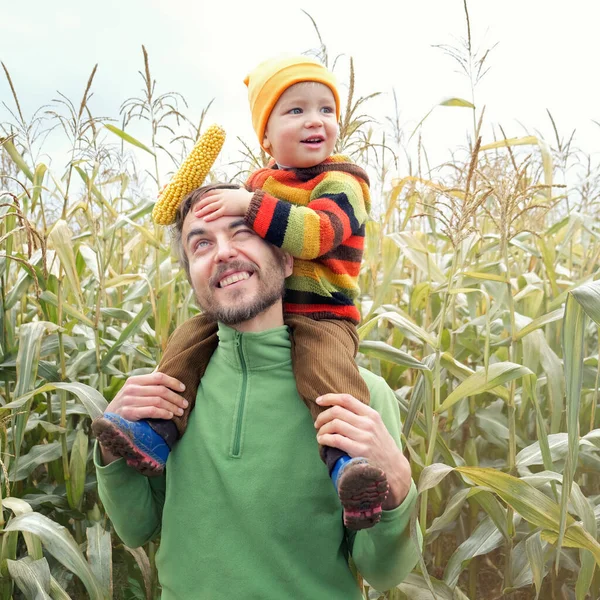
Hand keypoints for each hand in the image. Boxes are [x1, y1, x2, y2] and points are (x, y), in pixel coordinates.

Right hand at [99, 372, 186, 463]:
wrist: (108, 423)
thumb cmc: (126, 404)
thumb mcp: (134, 390)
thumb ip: (148, 382)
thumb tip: (162, 367)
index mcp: (134, 380)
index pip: (158, 377)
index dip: (173, 382)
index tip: (183, 388)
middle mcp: (131, 389)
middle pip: (161, 390)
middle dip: (176, 397)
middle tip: (185, 404)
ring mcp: (129, 401)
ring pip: (158, 401)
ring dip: (172, 407)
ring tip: (180, 412)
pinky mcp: (129, 413)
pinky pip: (151, 411)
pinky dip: (163, 413)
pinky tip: (170, 416)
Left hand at [194, 188, 252, 220]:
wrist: (251, 202)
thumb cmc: (248, 197)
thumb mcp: (242, 191)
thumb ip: (240, 190)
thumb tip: (242, 189)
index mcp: (224, 192)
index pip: (211, 193)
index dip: (204, 196)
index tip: (199, 200)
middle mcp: (222, 197)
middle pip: (207, 200)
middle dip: (200, 204)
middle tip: (194, 209)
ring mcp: (223, 203)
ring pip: (209, 207)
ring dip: (202, 211)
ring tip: (196, 215)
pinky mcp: (226, 210)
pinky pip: (216, 214)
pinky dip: (210, 216)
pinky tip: (205, 219)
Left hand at [314, 393, 411, 509]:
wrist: (394, 469)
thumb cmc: (381, 447)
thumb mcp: (376, 426)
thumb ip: (361, 417)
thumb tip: (338, 408)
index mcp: (371, 414)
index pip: (347, 399)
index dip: (330, 398)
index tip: (319, 400)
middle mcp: (368, 423)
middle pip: (337, 411)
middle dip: (322, 416)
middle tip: (317, 423)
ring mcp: (364, 437)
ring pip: (334, 424)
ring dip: (322, 429)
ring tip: (320, 434)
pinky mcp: (359, 450)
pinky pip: (336, 439)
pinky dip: (325, 439)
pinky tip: (322, 441)